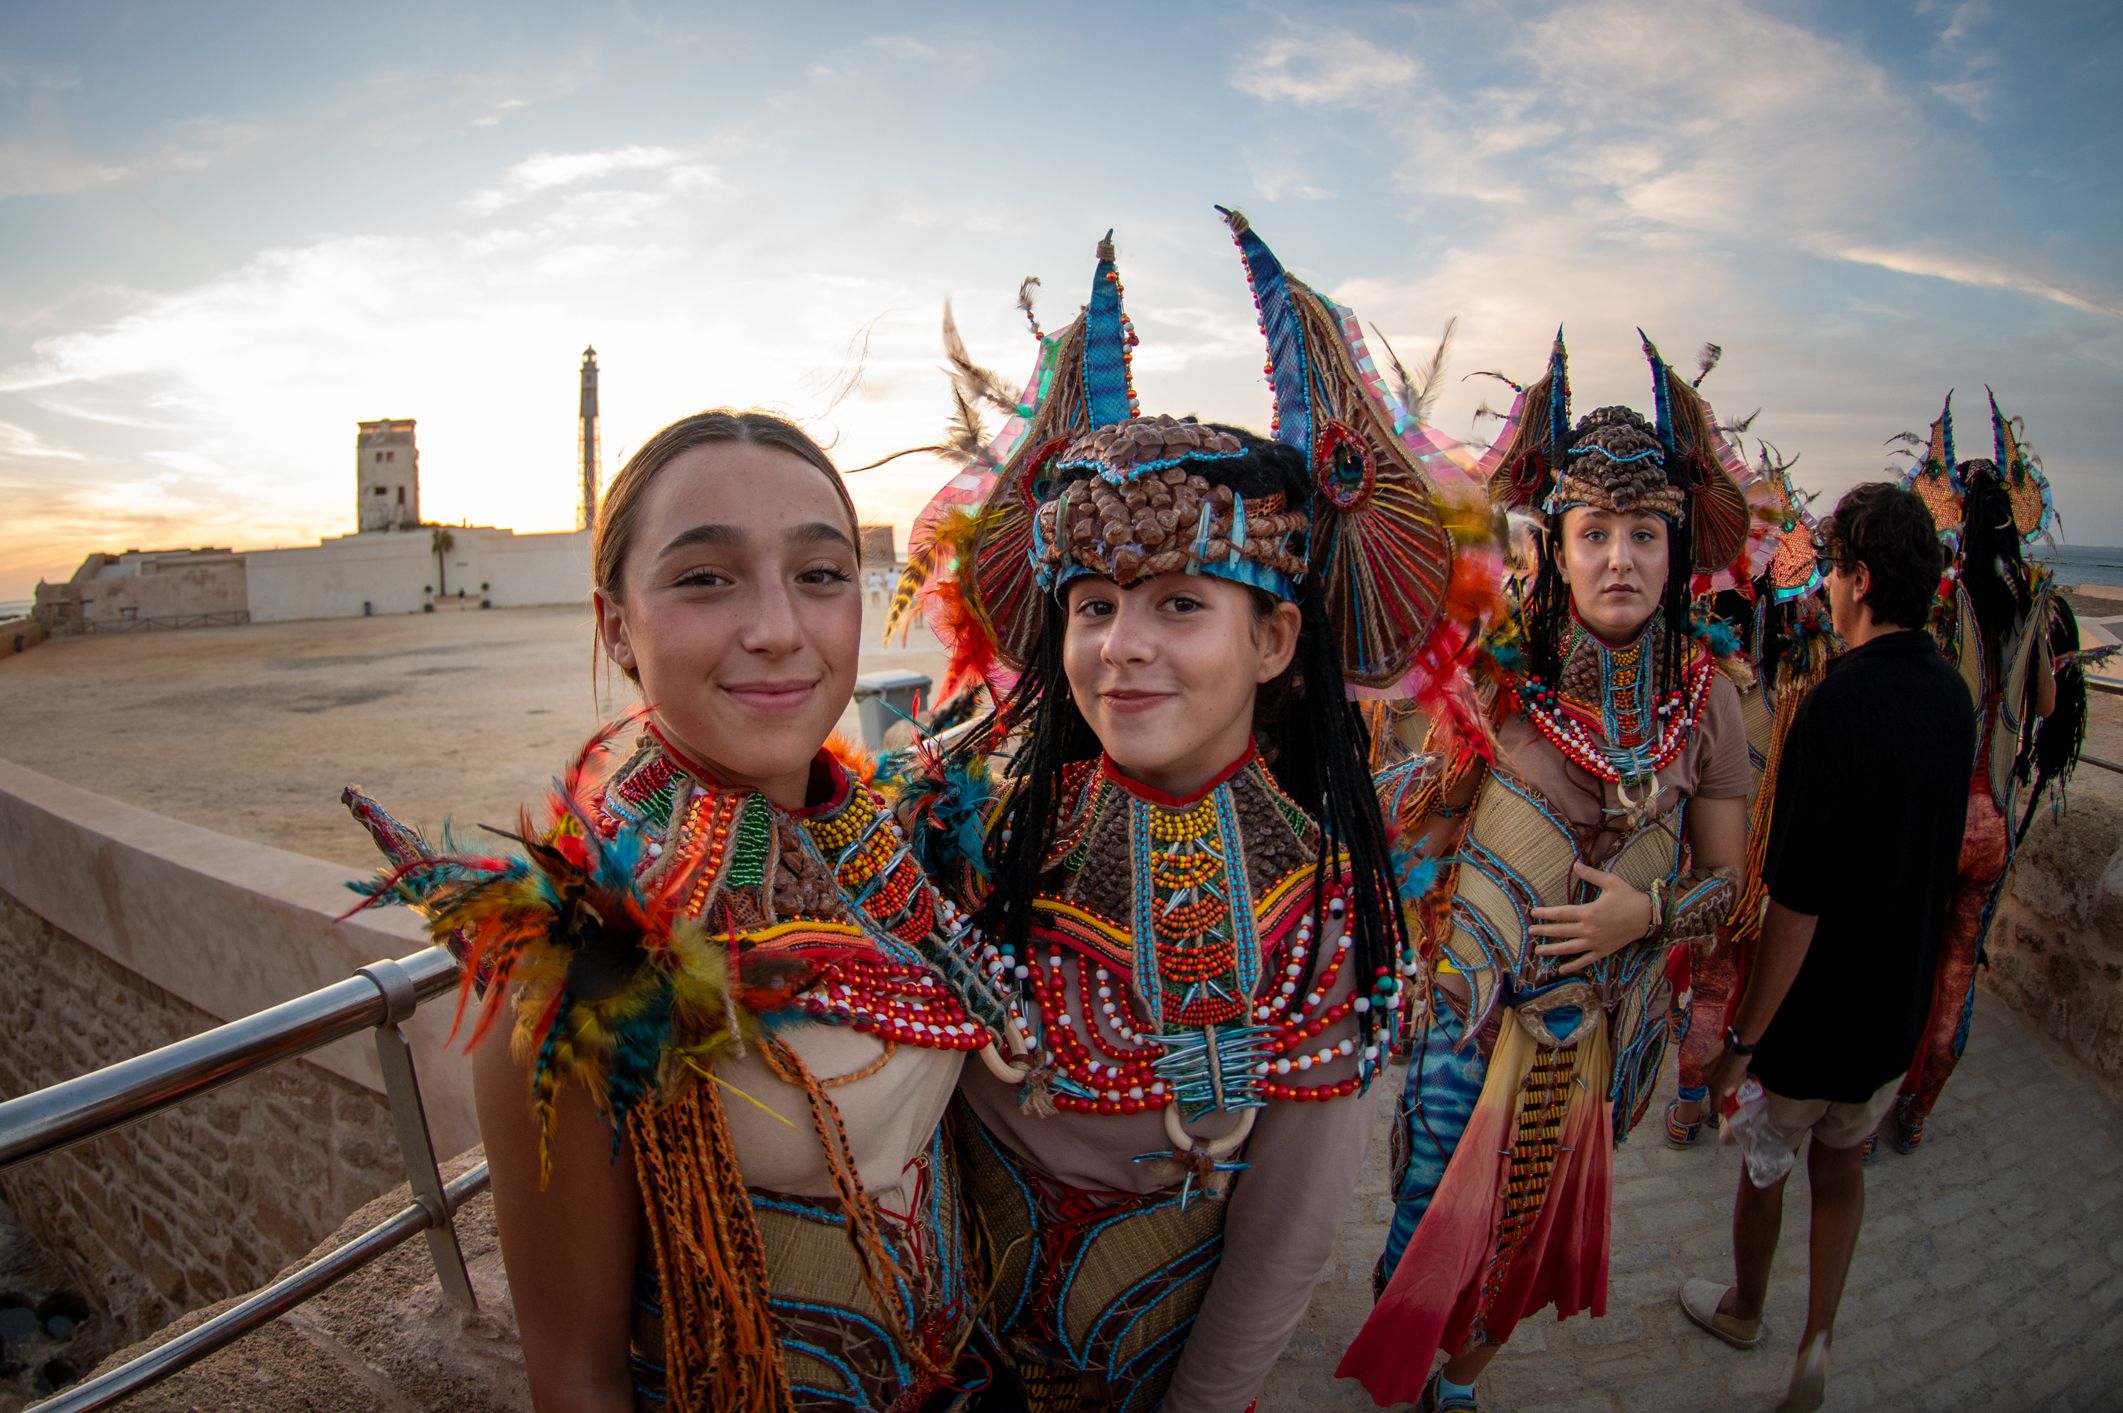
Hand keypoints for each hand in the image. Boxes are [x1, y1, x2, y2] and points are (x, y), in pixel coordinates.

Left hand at [1529, 861, 1653, 975]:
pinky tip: (1561, 970)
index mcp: (1589, 912)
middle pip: (1561, 931)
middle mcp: (1589, 929)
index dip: (1545, 914)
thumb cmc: (1628, 897)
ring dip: (1553, 950)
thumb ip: (1591, 875)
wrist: (1647, 917)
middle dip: (1544, 931)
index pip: (1561, 913)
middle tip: (1530, 932)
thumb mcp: (1610, 882)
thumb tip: (1575, 864)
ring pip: (1569, 948)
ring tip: (1538, 951)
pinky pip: (1585, 960)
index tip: (1533, 913)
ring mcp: (1595, 942)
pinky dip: (1573, 966)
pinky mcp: (1603, 951)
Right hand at [1707, 1046, 1750, 1104]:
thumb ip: (1733, 1087)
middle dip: (1718, 1094)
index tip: (1722, 1111)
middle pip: (1711, 1091)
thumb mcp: (1740, 1079)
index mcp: (1717, 1088)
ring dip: (1715, 1081)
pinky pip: (1707, 1070)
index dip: (1718, 1109)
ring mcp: (1704, 1070)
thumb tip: (1731, 1091)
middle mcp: (1707, 1080)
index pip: (1714, 1104)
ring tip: (1723, 1077)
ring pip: (1708, 1080)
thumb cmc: (1741, 1063)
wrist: (1736, 1045)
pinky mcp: (1703, 1061)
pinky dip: (1712, 1071)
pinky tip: (1720, 1067)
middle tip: (1725, 1093)